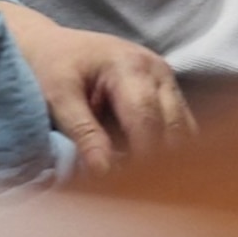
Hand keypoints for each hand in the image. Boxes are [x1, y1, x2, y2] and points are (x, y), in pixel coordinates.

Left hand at [0, 3, 193, 172]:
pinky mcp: (167, 92)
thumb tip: (105, 173)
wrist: (54, 46)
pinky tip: (141, 163)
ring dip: (167, 157)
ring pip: (185, 130)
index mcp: (130, 65)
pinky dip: (166, 149)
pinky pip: (180, 127)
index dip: (140, 157)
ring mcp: (167, 80)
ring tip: (136, 178)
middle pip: (174, 127)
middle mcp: (157, 69)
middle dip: (158, 162)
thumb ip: (83, 133)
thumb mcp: (58, 97)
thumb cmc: (52, 67)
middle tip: (132, 190)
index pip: (147, 119)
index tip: (125, 187)